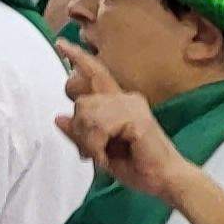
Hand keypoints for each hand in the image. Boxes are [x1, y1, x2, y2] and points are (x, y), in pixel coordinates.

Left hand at [53, 44, 197, 203]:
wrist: (165, 180)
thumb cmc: (139, 166)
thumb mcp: (100, 151)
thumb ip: (80, 133)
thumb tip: (58, 118)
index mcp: (120, 102)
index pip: (97, 73)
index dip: (78, 58)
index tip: (61, 43)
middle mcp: (127, 98)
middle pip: (81, 102)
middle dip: (80, 131)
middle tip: (92, 153)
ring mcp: (133, 105)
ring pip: (87, 114)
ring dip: (89, 142)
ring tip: (102, 156)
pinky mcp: (136, 118)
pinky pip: (99, 127)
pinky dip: (97, 147)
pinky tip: (107, 157)